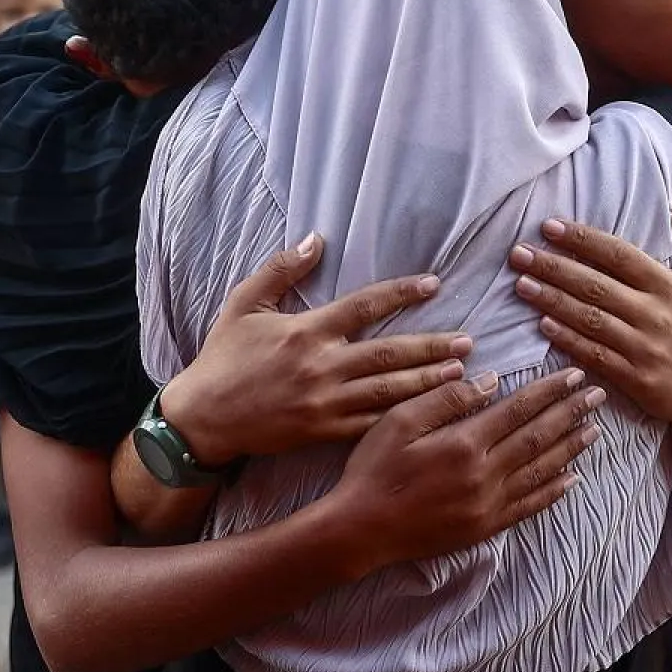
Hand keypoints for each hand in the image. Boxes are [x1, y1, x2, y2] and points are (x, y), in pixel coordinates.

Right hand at [161, 233, 473, 466]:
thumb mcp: (244, 304)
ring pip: (388, 391)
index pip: (364, 305)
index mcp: (306, 331)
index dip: (402, 293)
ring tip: (462, 374)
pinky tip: (431, 414)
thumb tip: (316, 239)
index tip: (434, 285)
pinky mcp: (322, 432)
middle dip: (432, 347)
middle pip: (389, 353)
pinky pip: (371, 425)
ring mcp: (324, 403)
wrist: (202, 419)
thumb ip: (280, 270)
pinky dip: (404, 419)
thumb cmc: (224, 357)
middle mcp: (321, 366)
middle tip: (468, 340)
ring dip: (428, 382)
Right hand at [332, 367, 604, 570]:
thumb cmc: (374, 469)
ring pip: (541, 471)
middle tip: (598, 395)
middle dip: (571, 413)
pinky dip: (554, 491)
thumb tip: (490, 381)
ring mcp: (488, 505)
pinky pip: (530, 507)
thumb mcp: (400, 420)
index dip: (550, 391)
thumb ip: (446, 399)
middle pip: (538, 438)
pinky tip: (572, 478)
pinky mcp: (485, 527)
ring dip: (571, 448)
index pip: (519, 410)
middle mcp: (485, 475)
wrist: (360, 529)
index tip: (575, 375)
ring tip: (595, 429)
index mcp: (465, 443)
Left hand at [509, 205, 671, 429]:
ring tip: (520, 283)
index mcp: (668, 285)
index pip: (618, 254)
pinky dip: (568, 339)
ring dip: (551, 300)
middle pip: (594, 285)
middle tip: (518, 253)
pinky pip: (595, 354)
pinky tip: (543, 325)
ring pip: (589, 318)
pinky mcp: (635, 379)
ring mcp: (643, 348)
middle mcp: (653, 314)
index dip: (582, 239)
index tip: (549, 227)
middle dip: (553, 266)